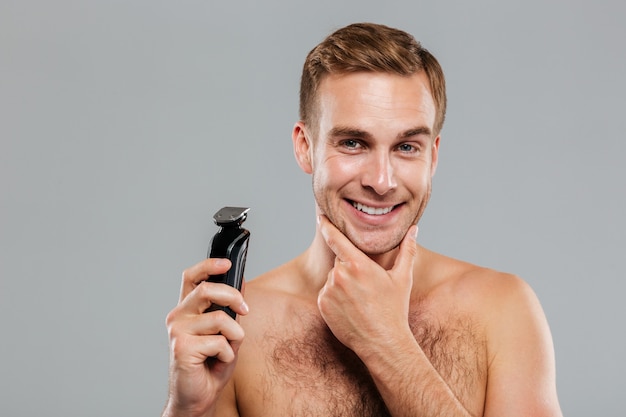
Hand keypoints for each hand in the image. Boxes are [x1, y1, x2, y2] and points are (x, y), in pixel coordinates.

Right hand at [163, 258, 248, 416]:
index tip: (228, 262)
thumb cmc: (210, 366)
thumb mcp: (226, 333)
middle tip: (244, 309)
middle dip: (233, 296)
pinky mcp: (181, 347)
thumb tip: (242, 284)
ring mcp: (177, 331)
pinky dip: (228, 354)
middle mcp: (178, 317)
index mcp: (187, 310)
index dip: (208, 265)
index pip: (192, 277)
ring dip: (234, 336)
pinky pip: (219, 341)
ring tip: (227, 351)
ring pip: (219, 319)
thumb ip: (230, 311)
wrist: (197, 398)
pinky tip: (217, 362)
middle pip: (207, 289)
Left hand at [316, 215, 417, 356]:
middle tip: (366, 286)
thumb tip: (414, 230)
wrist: (382, 342)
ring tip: (360, 300)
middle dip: (350, 268)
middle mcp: (340, 274)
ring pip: (333, 278)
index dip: (326, 225)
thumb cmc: (395, 309)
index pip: (335, 238)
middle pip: (340, 261)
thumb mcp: (402, 278)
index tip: (320, 216)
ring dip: (342, 283)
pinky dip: (335, 297)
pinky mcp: (322, 304)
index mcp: (358, 264)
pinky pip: (326, 293)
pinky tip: (351, 308)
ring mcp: (329, 290)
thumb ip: (407, 250)